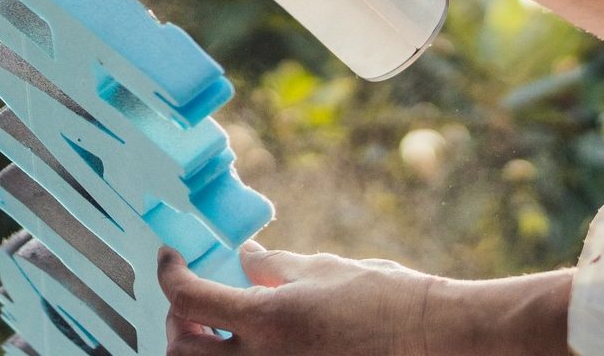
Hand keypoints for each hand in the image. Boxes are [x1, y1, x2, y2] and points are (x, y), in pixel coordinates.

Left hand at [157, 243, 433, 355]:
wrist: (434, 340)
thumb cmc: (383, 298)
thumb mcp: (321, 269)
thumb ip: (273, 266)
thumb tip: (244, 258)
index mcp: (268, 320)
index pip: (188, 299)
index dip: (168, 273)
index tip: (169, 257)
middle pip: (182, 351)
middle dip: (175, 322)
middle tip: (188, 301)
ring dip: (198, 349)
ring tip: (211, 328)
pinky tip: (247, 346)